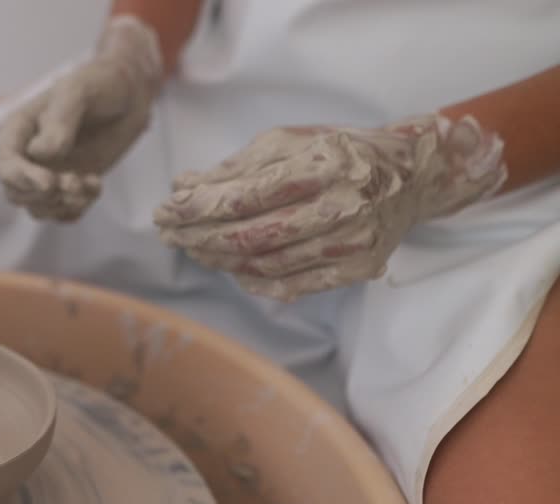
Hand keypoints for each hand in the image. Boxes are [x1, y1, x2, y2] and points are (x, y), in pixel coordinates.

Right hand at [0, 15, 162, 221]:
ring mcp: (47, 173)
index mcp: (19, 130)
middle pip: (17, 194)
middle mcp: (27, 156)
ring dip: (63, 204)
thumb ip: (59, 121)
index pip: (5, 165)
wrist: (129, 95)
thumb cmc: (99, 84)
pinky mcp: (68, 186)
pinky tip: (96, 185)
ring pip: (38, 208)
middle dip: (46, 196)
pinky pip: (63, 212)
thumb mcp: (78, 92)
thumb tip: (41, 154)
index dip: (22, 179)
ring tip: (90, 184)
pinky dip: (78, 208)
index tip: (49, 182)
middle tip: (75, 181)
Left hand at [153, 114, 506, 300]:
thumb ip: (236, 167)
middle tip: (167, 234)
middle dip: (199, 236)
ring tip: (192, 248)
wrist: (413, 176)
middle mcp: (344, 204)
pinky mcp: (358, 268)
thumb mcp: (290, 142)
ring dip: (220, 259)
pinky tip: (231, 269)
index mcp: (325, 163)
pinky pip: (293, 285)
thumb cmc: (341, 152)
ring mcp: (353, 242)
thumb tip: (182, 186)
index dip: (199, 207)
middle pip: (252, 234)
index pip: (247, 196)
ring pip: (267, 263)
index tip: (165, 210)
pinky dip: (255, 280)